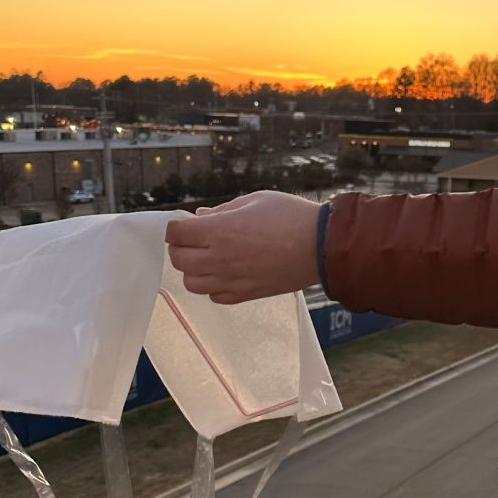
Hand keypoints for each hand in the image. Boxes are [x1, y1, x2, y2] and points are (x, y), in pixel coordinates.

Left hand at [165, 193, 321, 304]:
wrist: (322, 247)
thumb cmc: (291, 217)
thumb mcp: (254, 200)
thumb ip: (222, 210)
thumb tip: (201, 217)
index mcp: (219, 231)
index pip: (176, 233)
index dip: (176, 226)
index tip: (183, 223)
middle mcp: (220, 259)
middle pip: (178, 260)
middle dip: (180, 247)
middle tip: (193, 239)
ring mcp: (232, 280)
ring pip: (192, 283)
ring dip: (194, 269)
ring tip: (208, 258)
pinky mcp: (246, 295)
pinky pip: (215, 297)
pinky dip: (213, 286)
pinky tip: (226, 273)